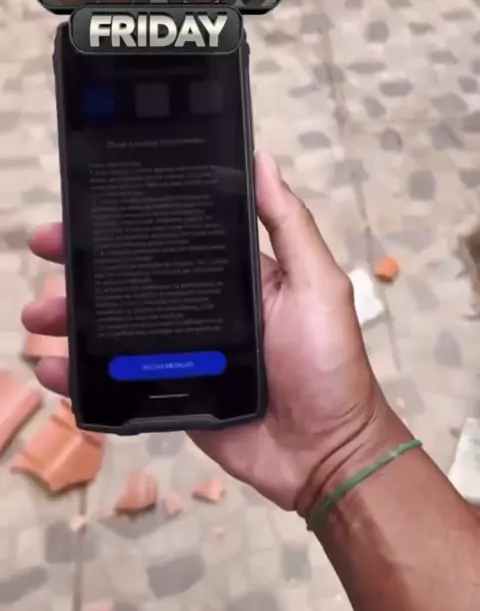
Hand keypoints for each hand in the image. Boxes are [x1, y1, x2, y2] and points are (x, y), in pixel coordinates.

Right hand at [22, 153, 384, 510]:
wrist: (324, 451)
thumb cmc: (327, 362)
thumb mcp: (317, 284)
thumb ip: (289, 226)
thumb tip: (262, 160)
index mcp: (229, 275)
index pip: (168, 236)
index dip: (128, 220)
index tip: (85, 203)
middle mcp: (198, 307)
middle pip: (129, 278)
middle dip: (82, 264)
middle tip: (45, 249)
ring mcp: (179, 353)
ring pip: (112, 328)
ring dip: (70, 318)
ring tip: (38, 316)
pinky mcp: (168, 396)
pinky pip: (116, 382)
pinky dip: (80, 378)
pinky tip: (52, 371)